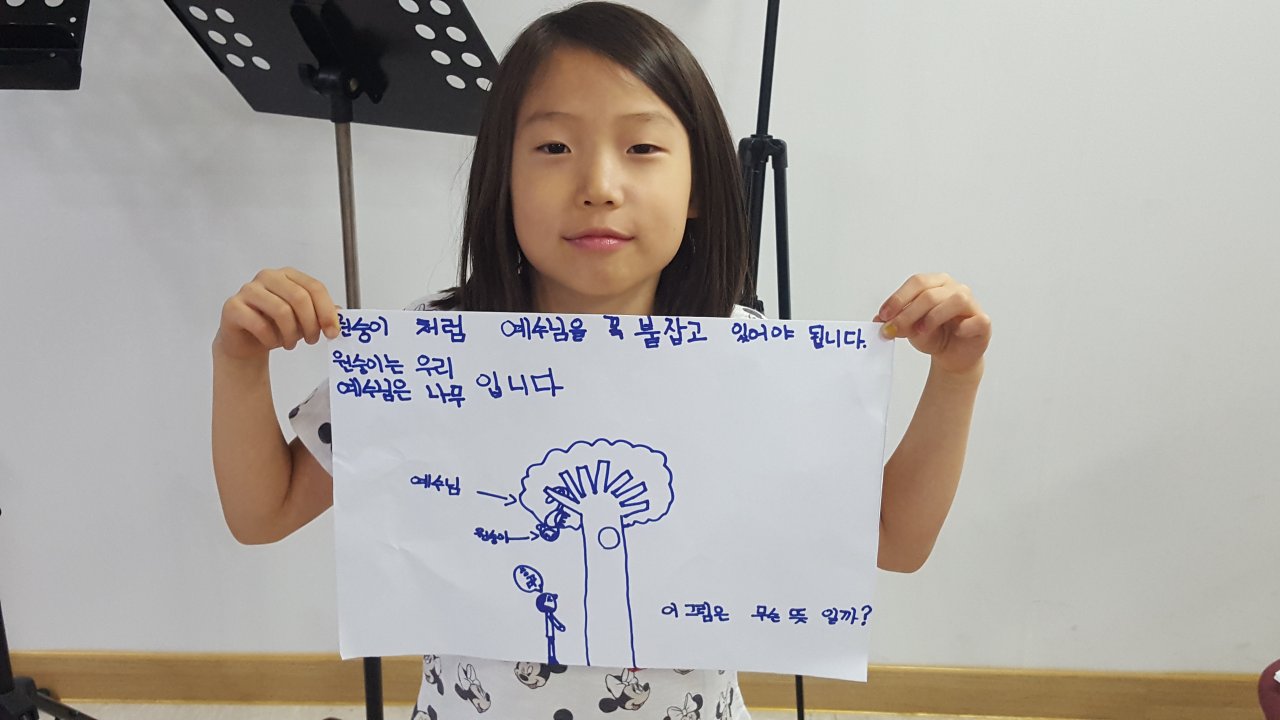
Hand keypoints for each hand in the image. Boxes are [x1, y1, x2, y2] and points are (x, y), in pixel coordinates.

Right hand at [214, 267, 340, 361]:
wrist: (245, 342)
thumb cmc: (275, 326)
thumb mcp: (304, 320)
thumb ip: (322, 314)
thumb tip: (340, 315)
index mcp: (288, 275)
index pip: (314, 288)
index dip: (327, 311)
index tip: (333, 332)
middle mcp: (268, 277)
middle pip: (299, 297)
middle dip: (311, 323)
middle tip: (312, 340)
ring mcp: (248, 290)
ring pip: (281, 311)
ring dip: (291, 334)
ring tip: (290, 343)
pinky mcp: (233, 307)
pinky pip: (259, 324)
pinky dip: (271, 339)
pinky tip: (272, 342)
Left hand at [874, 273, 990, 376]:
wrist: (951, 355)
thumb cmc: (933, 335)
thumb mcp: (910, 329)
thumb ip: (897, 322)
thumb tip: (880, 320)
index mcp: (936, 283)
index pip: (917, 282)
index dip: (898, 298)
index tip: (883, 315)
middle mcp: (955, 289)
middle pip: (930, 293)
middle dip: (908, 313)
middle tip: (893, 329)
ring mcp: (971, 304)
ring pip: (955, 300)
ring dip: (933, 317)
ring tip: (921, 331)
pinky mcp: (983, 322)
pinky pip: (976, 320)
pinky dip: (964, 326)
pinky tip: (956, 332)